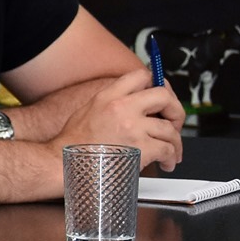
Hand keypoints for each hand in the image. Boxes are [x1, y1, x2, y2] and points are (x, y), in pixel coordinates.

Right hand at [54, 67, 184, 171]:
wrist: (63, 165)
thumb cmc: (72, 144)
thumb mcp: (88, 111)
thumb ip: (112, 102)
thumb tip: (136, 103)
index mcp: (108, 96)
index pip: (141, 76)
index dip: (158, 85)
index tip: (163, 98)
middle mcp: (121, 108)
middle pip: (164, 96)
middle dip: (176, 111)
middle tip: (174, 123)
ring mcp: (132, 127)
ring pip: (170, 129)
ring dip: (175, 142)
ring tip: (172, 152)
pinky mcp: (140, 148)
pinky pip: (167, 149)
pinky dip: (170, 158)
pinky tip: (166, 163)